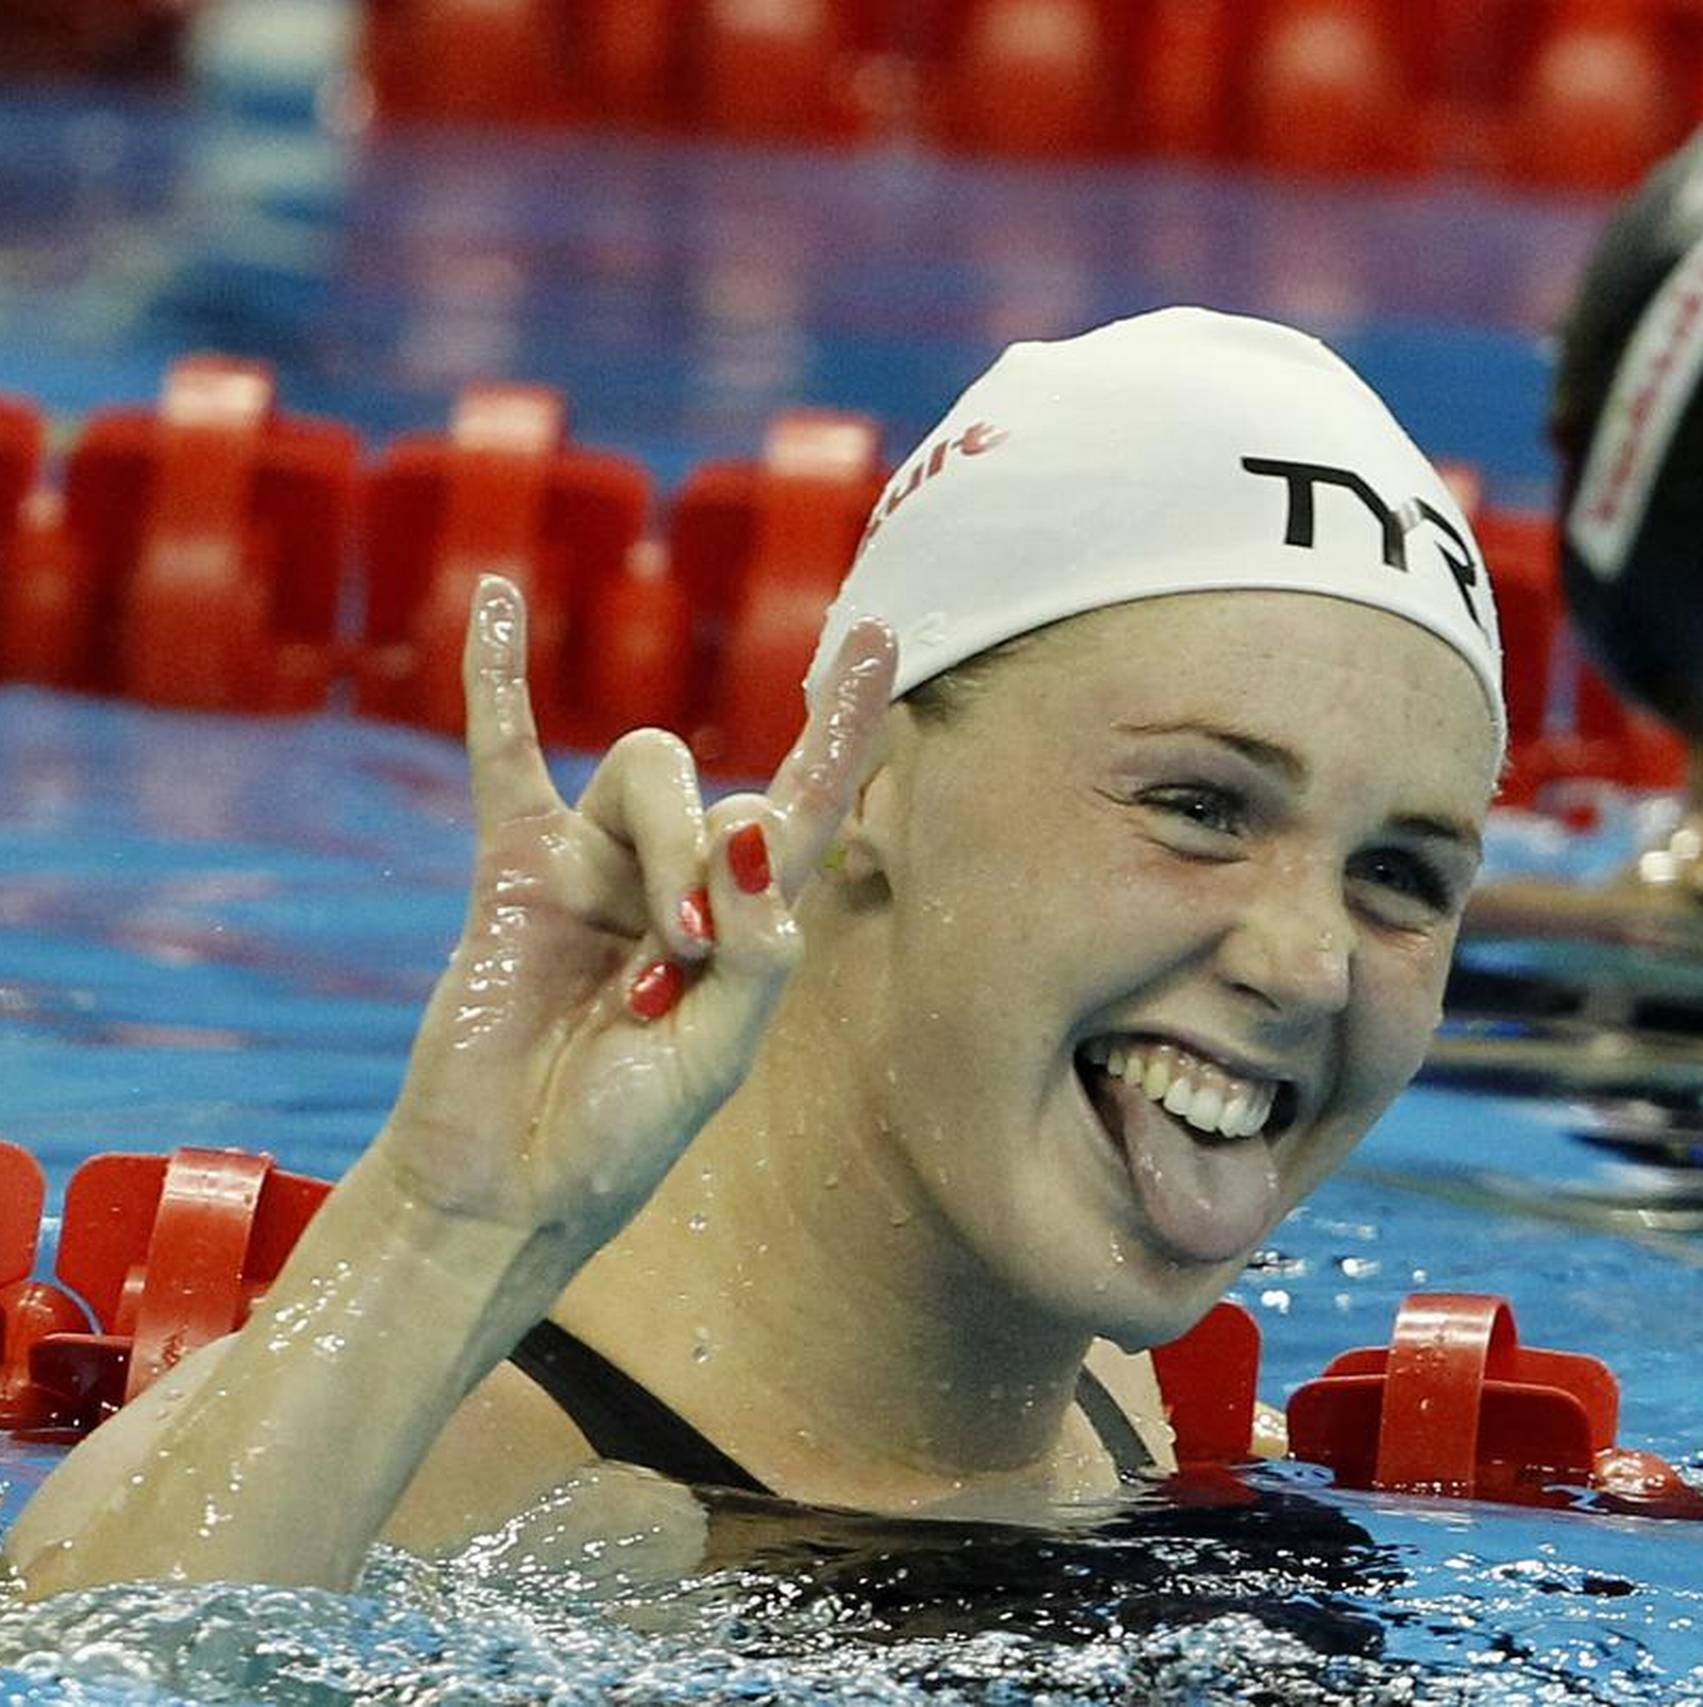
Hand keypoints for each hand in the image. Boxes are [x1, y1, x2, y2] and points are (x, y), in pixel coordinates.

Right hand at [380, 574, 894, 1249]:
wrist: (504, 1189)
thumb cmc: (617, 1136)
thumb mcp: (717, 1057)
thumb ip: (758, 954)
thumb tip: (760, 832)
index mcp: (746, 923)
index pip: (809, 804)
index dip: (845, 726)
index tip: (880, 636)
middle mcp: (676, 879)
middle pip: (723, 793)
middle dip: (719, 858)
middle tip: (694, 951)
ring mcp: (593, 867)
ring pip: (646, 769)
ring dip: (665, 841)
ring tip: (658, 945)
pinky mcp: (510, 870)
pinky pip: (504, 752)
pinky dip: (498, 677)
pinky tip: (496, 600)